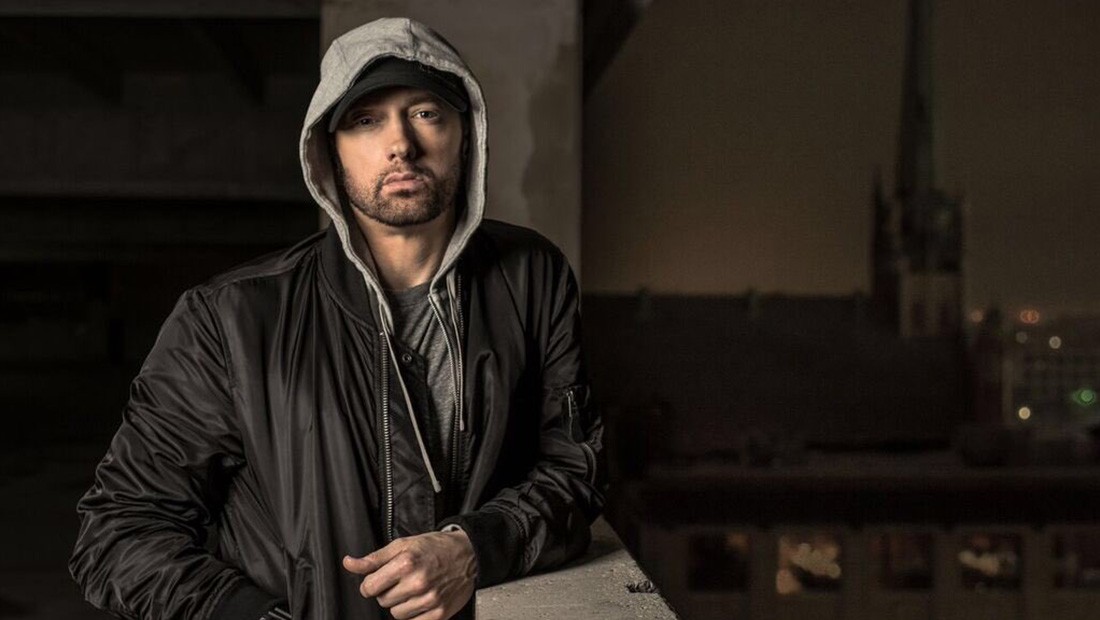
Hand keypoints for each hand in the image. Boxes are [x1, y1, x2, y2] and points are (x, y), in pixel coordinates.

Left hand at [343, 530, 476, 619]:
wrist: (468, 554)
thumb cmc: (434, 547)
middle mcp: (417, 582)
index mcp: (405, 563)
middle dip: (388, 591)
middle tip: (402, 579)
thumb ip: (373, 558)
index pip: (369, 587)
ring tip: (414, 588)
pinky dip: (414, 614)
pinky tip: (421, 599)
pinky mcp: (439, 613)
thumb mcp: (402, 545)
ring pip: (396, 614)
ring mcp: (429, 600)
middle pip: (382, 601)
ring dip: (401, 604)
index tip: (379, 579)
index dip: (371, 583)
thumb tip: (349, 564)